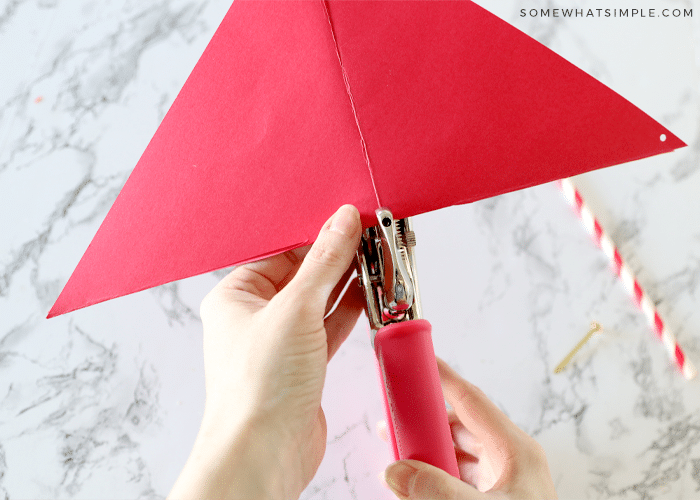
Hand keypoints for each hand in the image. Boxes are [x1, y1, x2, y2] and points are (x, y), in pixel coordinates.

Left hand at [169, 205, 364, 499]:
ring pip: (319, 301)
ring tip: (380, 260)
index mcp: (236, 296)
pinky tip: (371, 293)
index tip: (350, 220)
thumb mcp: (295, 310)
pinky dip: (350, 311)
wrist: (264, 453)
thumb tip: (343, 222)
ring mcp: (280, 342)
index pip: (283, 252)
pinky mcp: (303, 365)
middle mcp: (255, 317)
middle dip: (338, 258)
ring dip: (349, 283)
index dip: (318, 235)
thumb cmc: (258, 386)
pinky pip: (328, 327)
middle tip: (373, 237)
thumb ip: (324, 263)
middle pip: (303, 275)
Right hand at [382, 358, 556, 499]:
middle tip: (394, 412)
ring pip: (456, 452)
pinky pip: (457, 477)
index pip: (471, 400)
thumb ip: (434, 491)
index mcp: (515, 451)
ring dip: (426, 449)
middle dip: (425, 418)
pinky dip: (433, 473)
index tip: (415, 361)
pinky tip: (414, 480)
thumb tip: (395, 471)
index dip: (442, 377)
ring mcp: (502, 482)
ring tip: (396, 448)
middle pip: (460, 425)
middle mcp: (509, 461)